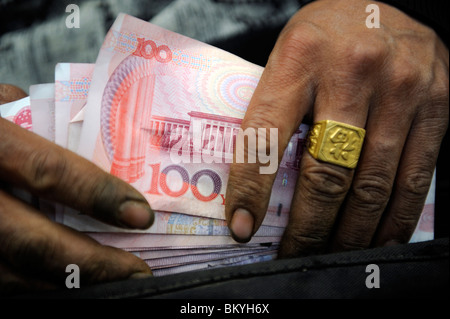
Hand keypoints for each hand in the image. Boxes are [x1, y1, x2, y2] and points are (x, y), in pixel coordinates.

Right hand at [0, 85, 153, 294]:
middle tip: (137, 269)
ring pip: (9, 277)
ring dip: (65, 285)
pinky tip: (59, 283)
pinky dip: (30, 287)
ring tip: (107, 281)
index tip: (140, 215)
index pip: (47, 171)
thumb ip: (23, 116)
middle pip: (32, 242)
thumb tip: (77, 137)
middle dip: (92, 264)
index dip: (98, 196)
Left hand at [225, 0, 448, 256]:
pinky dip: (394, 218)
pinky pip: (415, 177)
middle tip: (294, 253)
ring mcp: (401, 91)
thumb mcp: (287, 58)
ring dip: (350, 232)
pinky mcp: (435, 108)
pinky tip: (378, 238)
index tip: (242, 226)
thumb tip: (256, 182)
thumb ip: (274, 112)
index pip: (267, 136)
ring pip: (373, 184)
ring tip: (331, 255)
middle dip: (309, 227)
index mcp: (300, 57)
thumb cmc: (327, 36)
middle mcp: (353, 72)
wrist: (389, 0)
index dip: (252, 190)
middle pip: (327, 172)